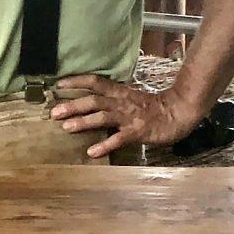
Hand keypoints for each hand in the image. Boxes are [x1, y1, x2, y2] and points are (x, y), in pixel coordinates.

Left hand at [49, 74, 201, 159]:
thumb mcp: (131, 99)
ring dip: (84, 122)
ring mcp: (129, 117)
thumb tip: (92, 104)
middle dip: (73, 105)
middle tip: (54, 112)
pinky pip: (118, 139)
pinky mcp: (137, 132)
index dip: (77, 82)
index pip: (95, 82)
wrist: (179, 112)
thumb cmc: (154, 107)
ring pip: (103, 116)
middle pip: (94, 100)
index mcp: (120, 92)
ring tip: (66, 128)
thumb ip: (113, 100)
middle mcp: (121, 102)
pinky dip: (104, 145)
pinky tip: (91, 151)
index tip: (58, 84)